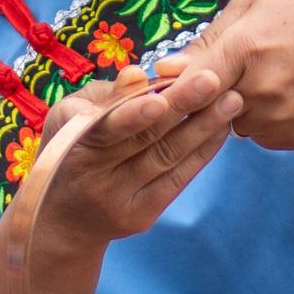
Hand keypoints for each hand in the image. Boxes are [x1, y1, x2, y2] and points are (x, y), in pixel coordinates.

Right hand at [28, 63, 242, 250]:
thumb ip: (108, 95)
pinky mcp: (140, 217)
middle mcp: (93, 176)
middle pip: (144, 139)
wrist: (61, 219)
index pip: (106, 127)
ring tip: (232, 100)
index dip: (133, 114)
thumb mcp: (72, 115)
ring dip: (203, 127)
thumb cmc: (72, 147)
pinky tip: (221, 128)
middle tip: (214, 79)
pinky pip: (177, 180)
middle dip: (182, 107)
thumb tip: (139, 74)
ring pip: (167, 158)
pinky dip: (201, 152)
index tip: (162, 96)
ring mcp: (118, 200)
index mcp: (71, 142)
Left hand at [153, 0, 293, 149]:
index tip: (168, 88)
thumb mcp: (253, 7)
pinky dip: (263, 122)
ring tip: (269, 78)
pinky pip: (259, 137)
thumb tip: (164, 71)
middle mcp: (262, 89)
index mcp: (246, 48)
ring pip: (232, 126)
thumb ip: (207, 41)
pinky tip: (285, 95)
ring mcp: (282, 117)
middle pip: (207, 108)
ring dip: (237, 109)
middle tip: (237, 70)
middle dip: (210, 94)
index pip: (190, 83)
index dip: (175, 88)